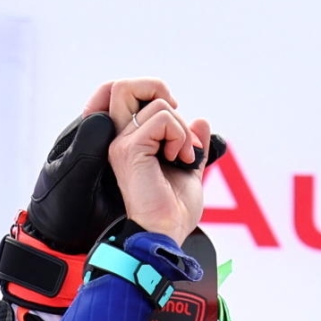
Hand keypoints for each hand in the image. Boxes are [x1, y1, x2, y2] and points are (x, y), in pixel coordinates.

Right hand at [22, 81, 181, 254]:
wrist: (166, 235)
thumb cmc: (174, 211)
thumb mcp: (189, 170)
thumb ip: (192, 144)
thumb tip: (201, 120)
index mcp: (129, 142)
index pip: (128, 95)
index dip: (155, 96)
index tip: (178, 127)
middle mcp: (119, 139)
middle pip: (123, 85)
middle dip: (158, 90)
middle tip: (178, 125)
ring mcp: (121, 144)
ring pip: (156, 102)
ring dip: (181, 128)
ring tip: (182, 156)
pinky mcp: (130, 150)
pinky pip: (162, 119)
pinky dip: (180, 136)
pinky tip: (179, 160)